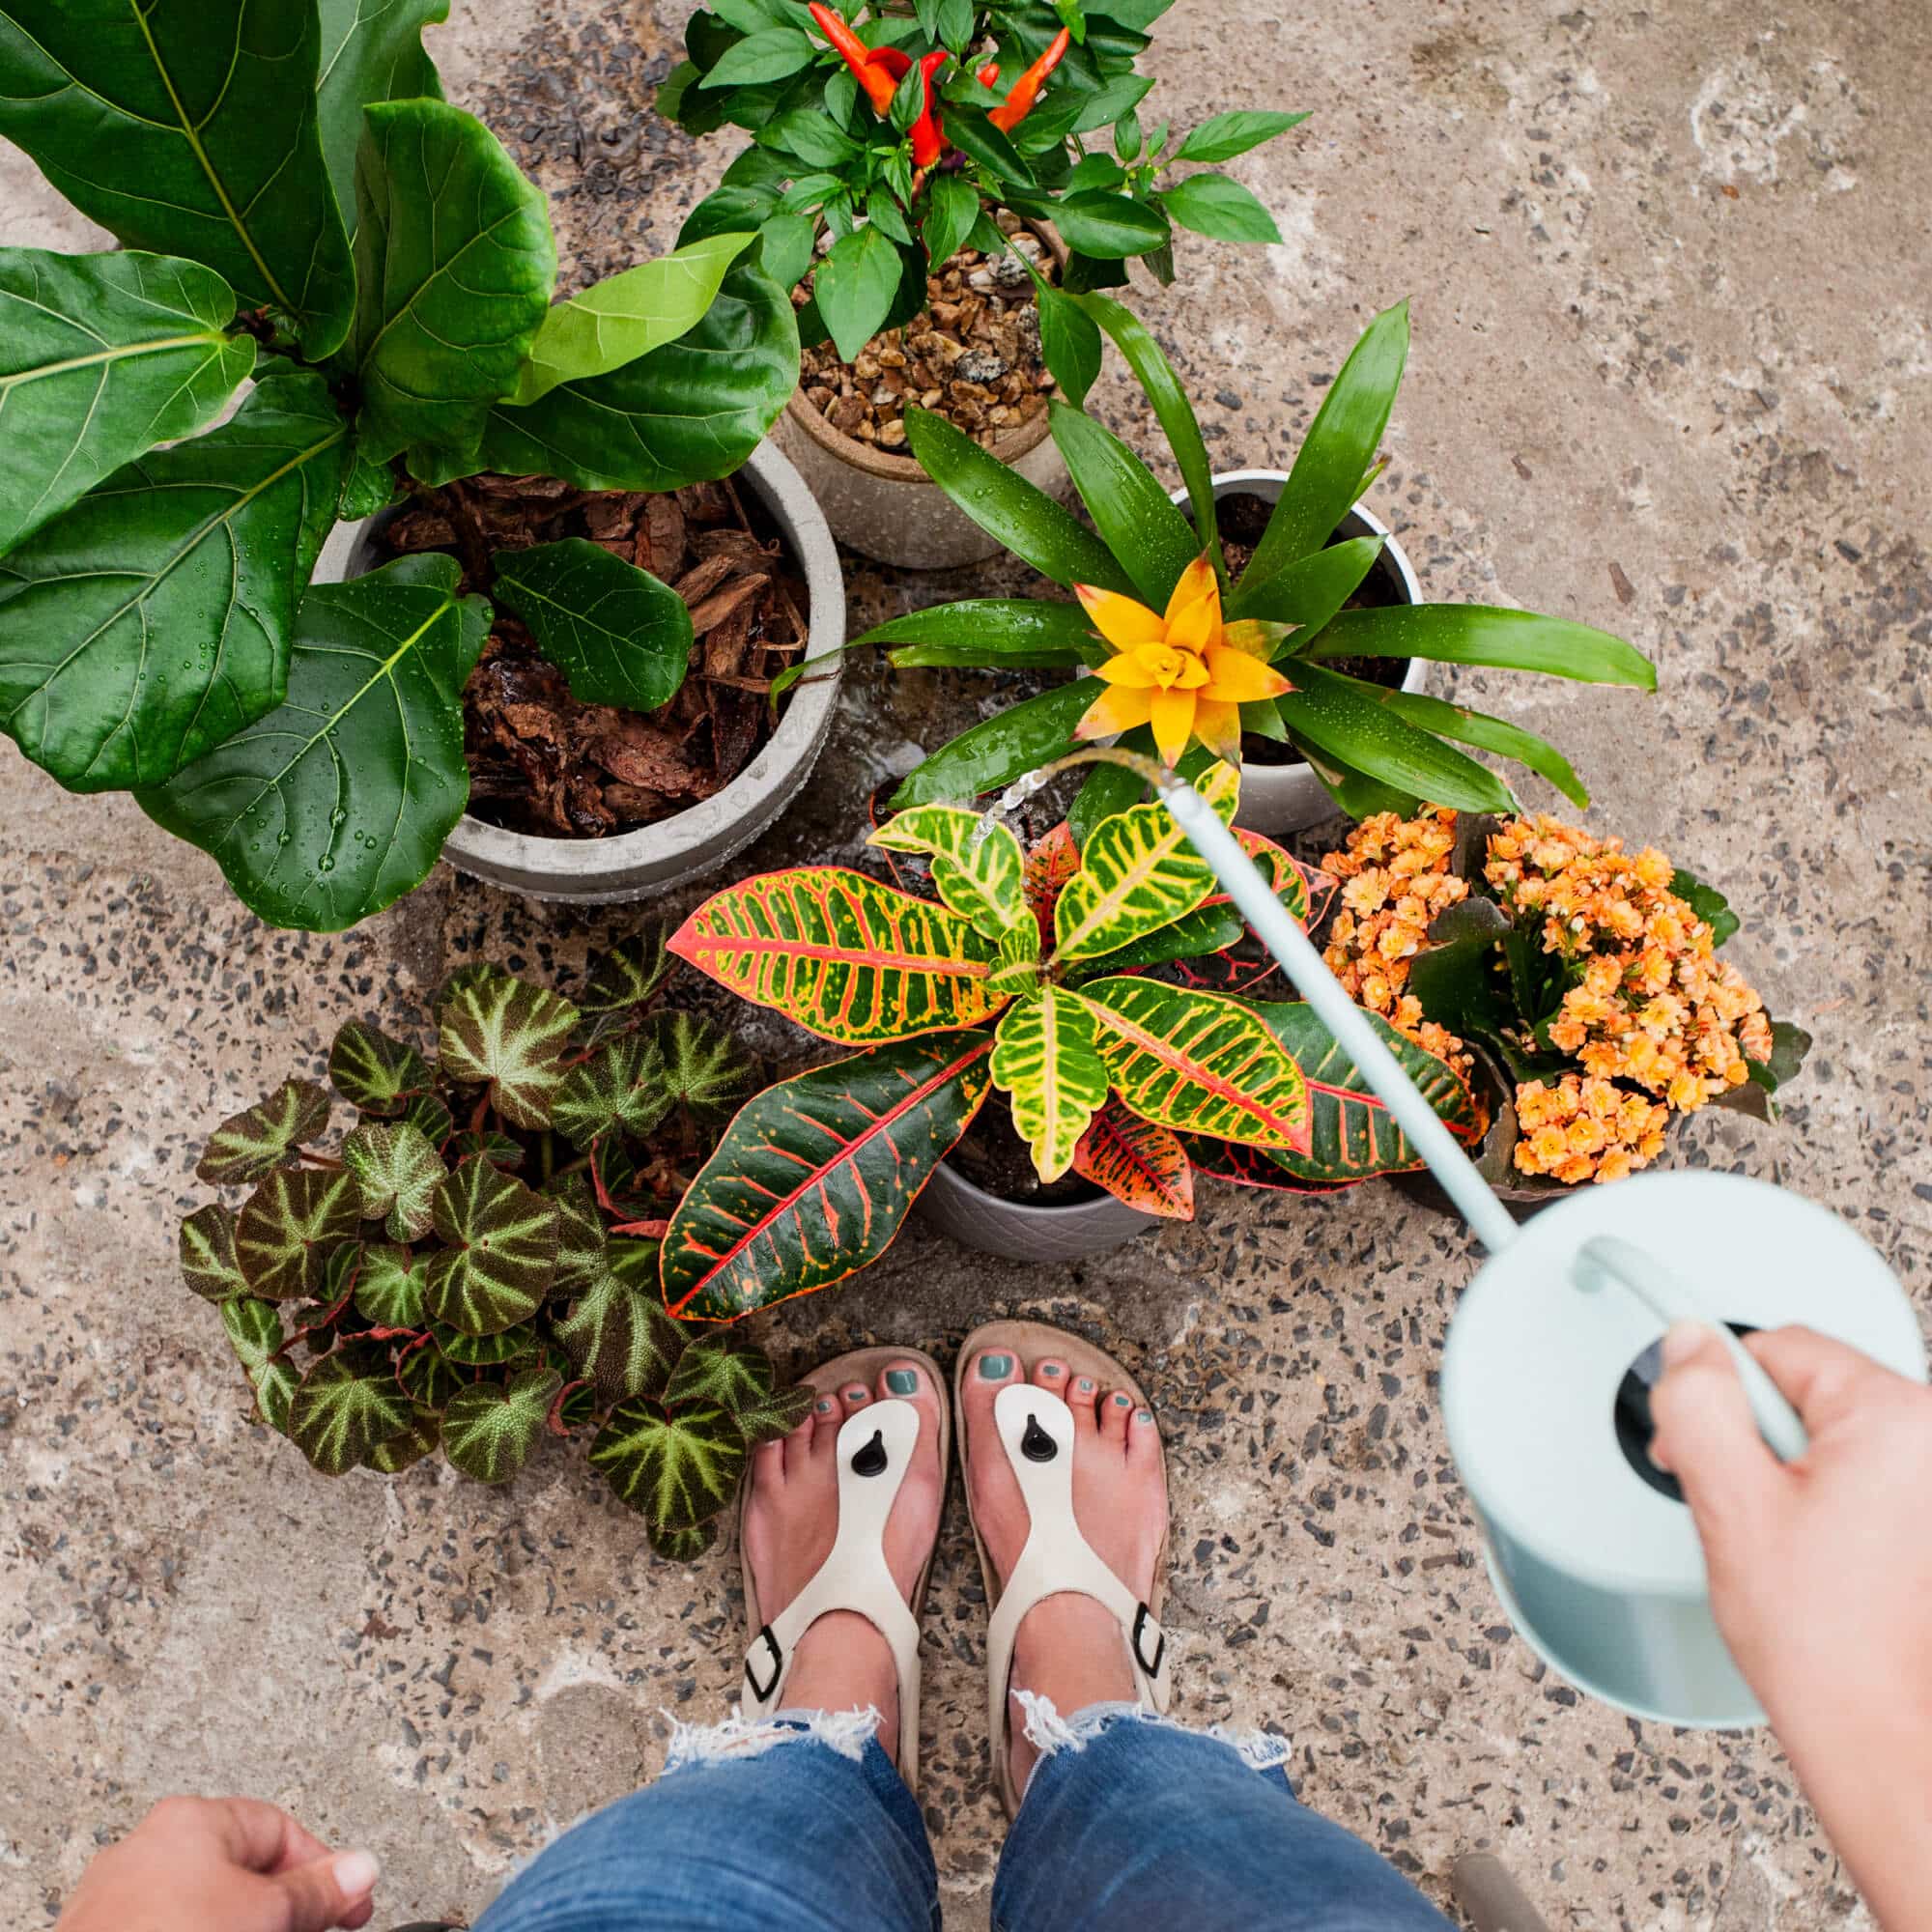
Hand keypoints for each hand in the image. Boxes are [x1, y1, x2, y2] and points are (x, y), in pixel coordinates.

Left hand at [55, 1797, 377, 1931]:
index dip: (322, 1871)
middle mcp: (148, 1846)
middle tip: (308, 1931)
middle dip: (280, 1905)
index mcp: (190, 1818)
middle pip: (241, 1870)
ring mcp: (117, 1897)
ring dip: (240, 1922)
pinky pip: (169, 1923)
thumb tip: (358, 1868)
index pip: (282, 1831)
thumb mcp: (265, 1914)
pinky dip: (196, 1931)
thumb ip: (316, 1891)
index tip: (347, 1905)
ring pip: (203, 1903)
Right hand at [1651, 1322, 1931, 1931]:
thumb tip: (1689, 1342)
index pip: (1779, 1347)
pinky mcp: (1927, 1520)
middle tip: (1731, 1497)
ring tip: (1775, 1538)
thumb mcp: (1728, 1502)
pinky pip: (1862, 1475)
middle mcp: (1931, 1442)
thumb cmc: (1823, 1642)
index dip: (1720, 1386)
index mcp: (1894, 1420)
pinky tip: (1810, 1553)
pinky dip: (1823, 1500)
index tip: (1687, 1403)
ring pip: (1829, 1435)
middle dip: (1753, 1433)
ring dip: (1786, 1471)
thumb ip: (1699, 1403)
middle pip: (1807, 1389)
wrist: (1880, 1733)